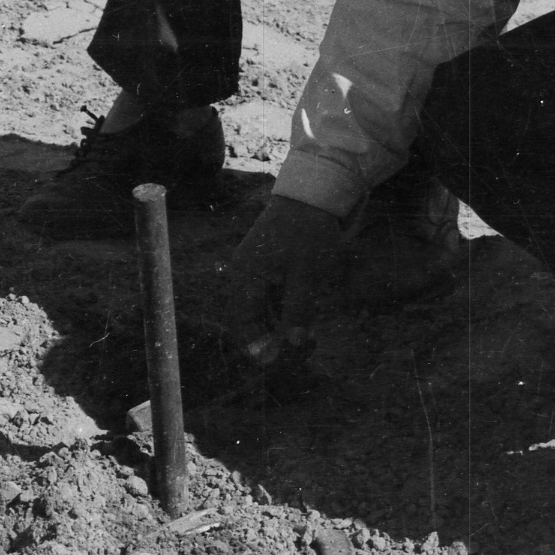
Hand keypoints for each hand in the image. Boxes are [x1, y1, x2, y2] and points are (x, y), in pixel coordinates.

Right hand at [221, 193, 347, 367]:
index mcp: (246, 277)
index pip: (242, 324)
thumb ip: (298, 310)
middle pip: (250, 322)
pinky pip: (269, 300)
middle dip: (275, 342)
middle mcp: (244, 276)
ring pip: (261, 313)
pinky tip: (306, 319)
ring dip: (281, 329)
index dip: (260, 348)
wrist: (312, 193)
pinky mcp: (267, 268)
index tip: (285, 360)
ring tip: (311, 335)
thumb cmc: (308, 231)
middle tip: (306, 347)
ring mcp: (254, 271)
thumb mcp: (306, 274)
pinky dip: (284, 314)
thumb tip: (294, 346)